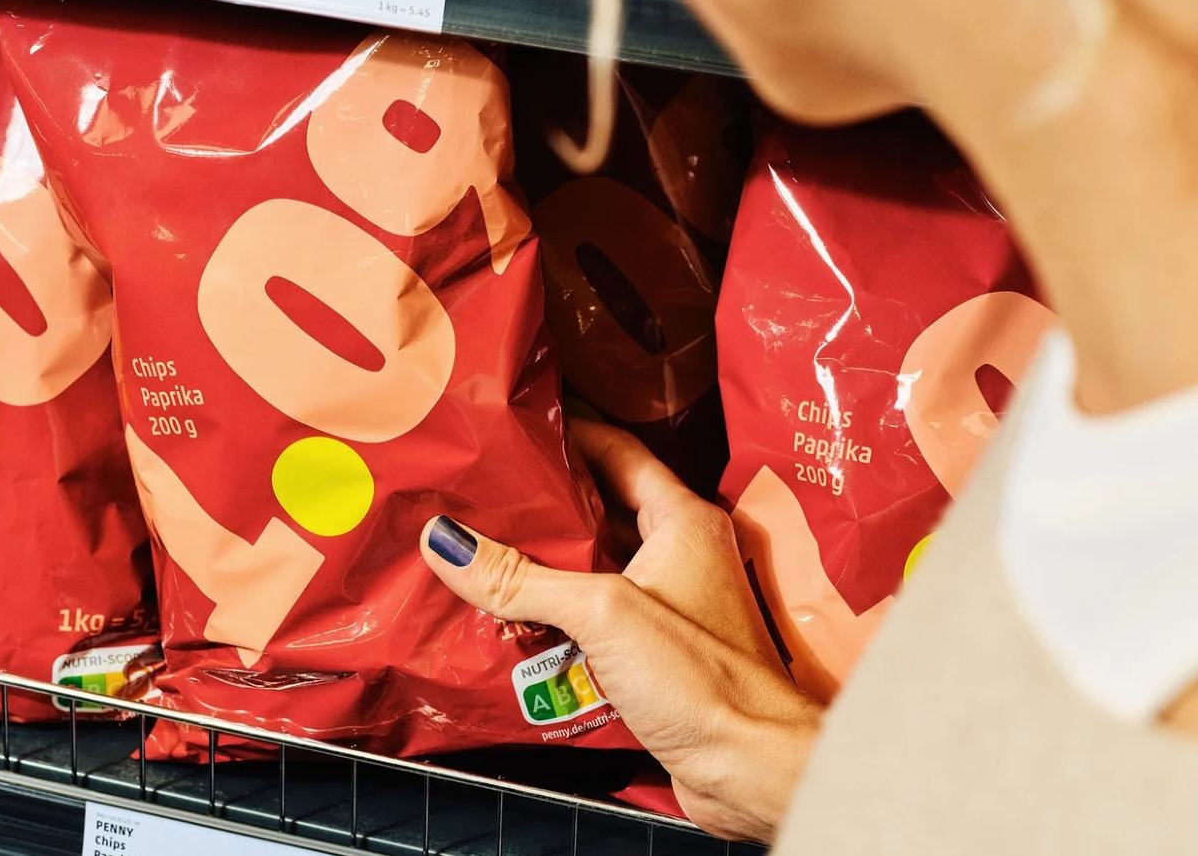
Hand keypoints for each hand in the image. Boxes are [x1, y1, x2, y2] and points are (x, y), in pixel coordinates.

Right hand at [419, 421, 823, 841]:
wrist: (752, 771)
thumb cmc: (701, 680)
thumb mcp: (601, 612)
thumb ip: (521, 577)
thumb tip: (445, 540)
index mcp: (682, 521)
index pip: (618, 451)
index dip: (568, 433)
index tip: (515, 426)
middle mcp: (681, 556)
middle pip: (600, 511)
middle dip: (542, 504)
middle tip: (480, 492)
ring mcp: (670, 606)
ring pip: (594, 570)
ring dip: (544, 566)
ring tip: (479, 550)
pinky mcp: (656, 655)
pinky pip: (595, 621)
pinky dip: (556, 617)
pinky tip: (509, 620)